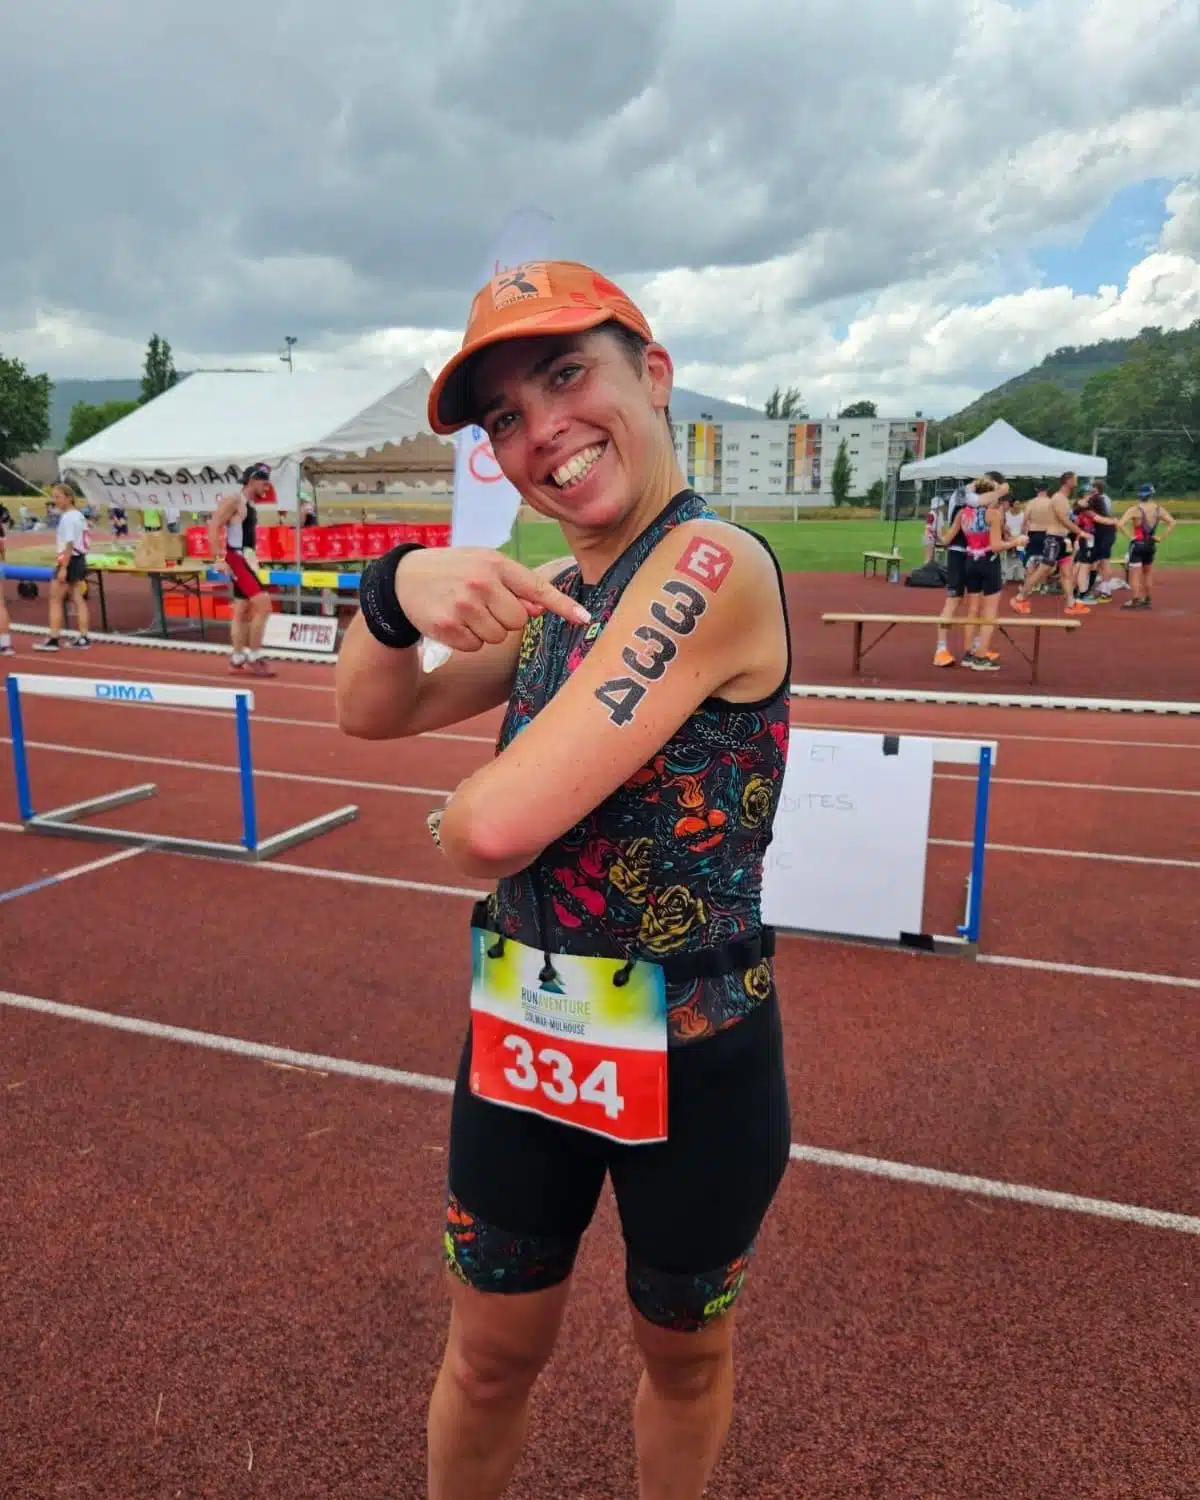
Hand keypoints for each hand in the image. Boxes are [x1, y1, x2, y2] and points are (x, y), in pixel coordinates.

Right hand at [393, 547, 589, 652]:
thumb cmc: (455, 571)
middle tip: (482, 604)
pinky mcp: (448, 627)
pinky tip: (453, 621)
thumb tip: (540, 610)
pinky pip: (476, 646)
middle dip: (505, 618)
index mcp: (496, 564)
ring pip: (498, 636)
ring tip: (465, 611)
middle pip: (518, 621)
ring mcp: (463, 605)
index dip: (563, 605)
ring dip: (486, 630)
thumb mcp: (484, 566)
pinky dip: (468, 640)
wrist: (405, 579)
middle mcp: (481, 583)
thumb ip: (515, 586)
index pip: (537, 588)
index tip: (585, 618)